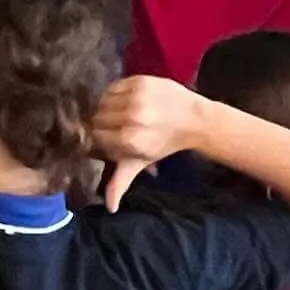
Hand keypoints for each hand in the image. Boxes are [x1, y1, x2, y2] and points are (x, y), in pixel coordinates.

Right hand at [93, 75, 202, 210]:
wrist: (194, 119)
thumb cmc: (165, 143)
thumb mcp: (141, 162)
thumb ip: (121, 181)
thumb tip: (110, 208)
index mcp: (129, 140)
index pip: (96, 136)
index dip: (98, 137)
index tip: (105, 138)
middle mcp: (131, 117)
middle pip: (97, 117)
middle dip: (102, 122)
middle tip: (113, 125)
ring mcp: (136, 97)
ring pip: (103, 100)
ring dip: (107, 106)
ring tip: (119, 112)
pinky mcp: (140, 81)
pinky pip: (113, 86)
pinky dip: (115, 93)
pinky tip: (125, 100)